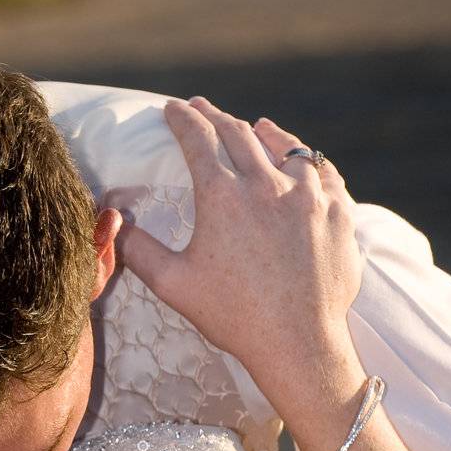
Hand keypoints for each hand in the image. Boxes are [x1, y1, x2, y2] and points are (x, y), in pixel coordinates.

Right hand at [118, 99, 363, 407]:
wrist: (298, 341)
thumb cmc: (233, 316)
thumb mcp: (174, 285)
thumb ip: (139, 250)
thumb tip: (113, 223)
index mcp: (223, 196)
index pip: (198, 139)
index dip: (182, 120)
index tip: (173, 109)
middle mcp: (267, 184)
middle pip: (238, 133)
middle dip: (215, 116)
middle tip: (201, 108)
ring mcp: (308, 194)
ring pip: (286, 145)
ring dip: (265, 132)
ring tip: (256, 127)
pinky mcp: (337, 211)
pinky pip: (323, 172)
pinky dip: (306, 161)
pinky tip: (300, 162)